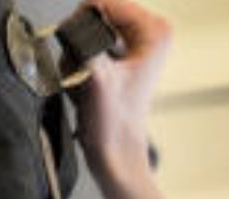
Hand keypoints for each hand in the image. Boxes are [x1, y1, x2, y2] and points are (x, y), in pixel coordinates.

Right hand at [73, 0, 172, 184]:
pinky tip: (85, 86)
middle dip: (80, 42)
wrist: (115, 154)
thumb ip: (85, 44)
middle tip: (83, 72)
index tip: (80, 54)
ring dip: (77, 55)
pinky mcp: (124, 58)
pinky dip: (80, 63)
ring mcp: (137, 45)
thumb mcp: (96, 78)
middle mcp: (151, 33)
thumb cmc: (113, 125)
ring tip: (84, 82)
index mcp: (155, 31)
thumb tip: (73, 28)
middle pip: (94, 15)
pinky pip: (89, 46)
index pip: (102, 2)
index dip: (80, 25)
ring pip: (88, 31)